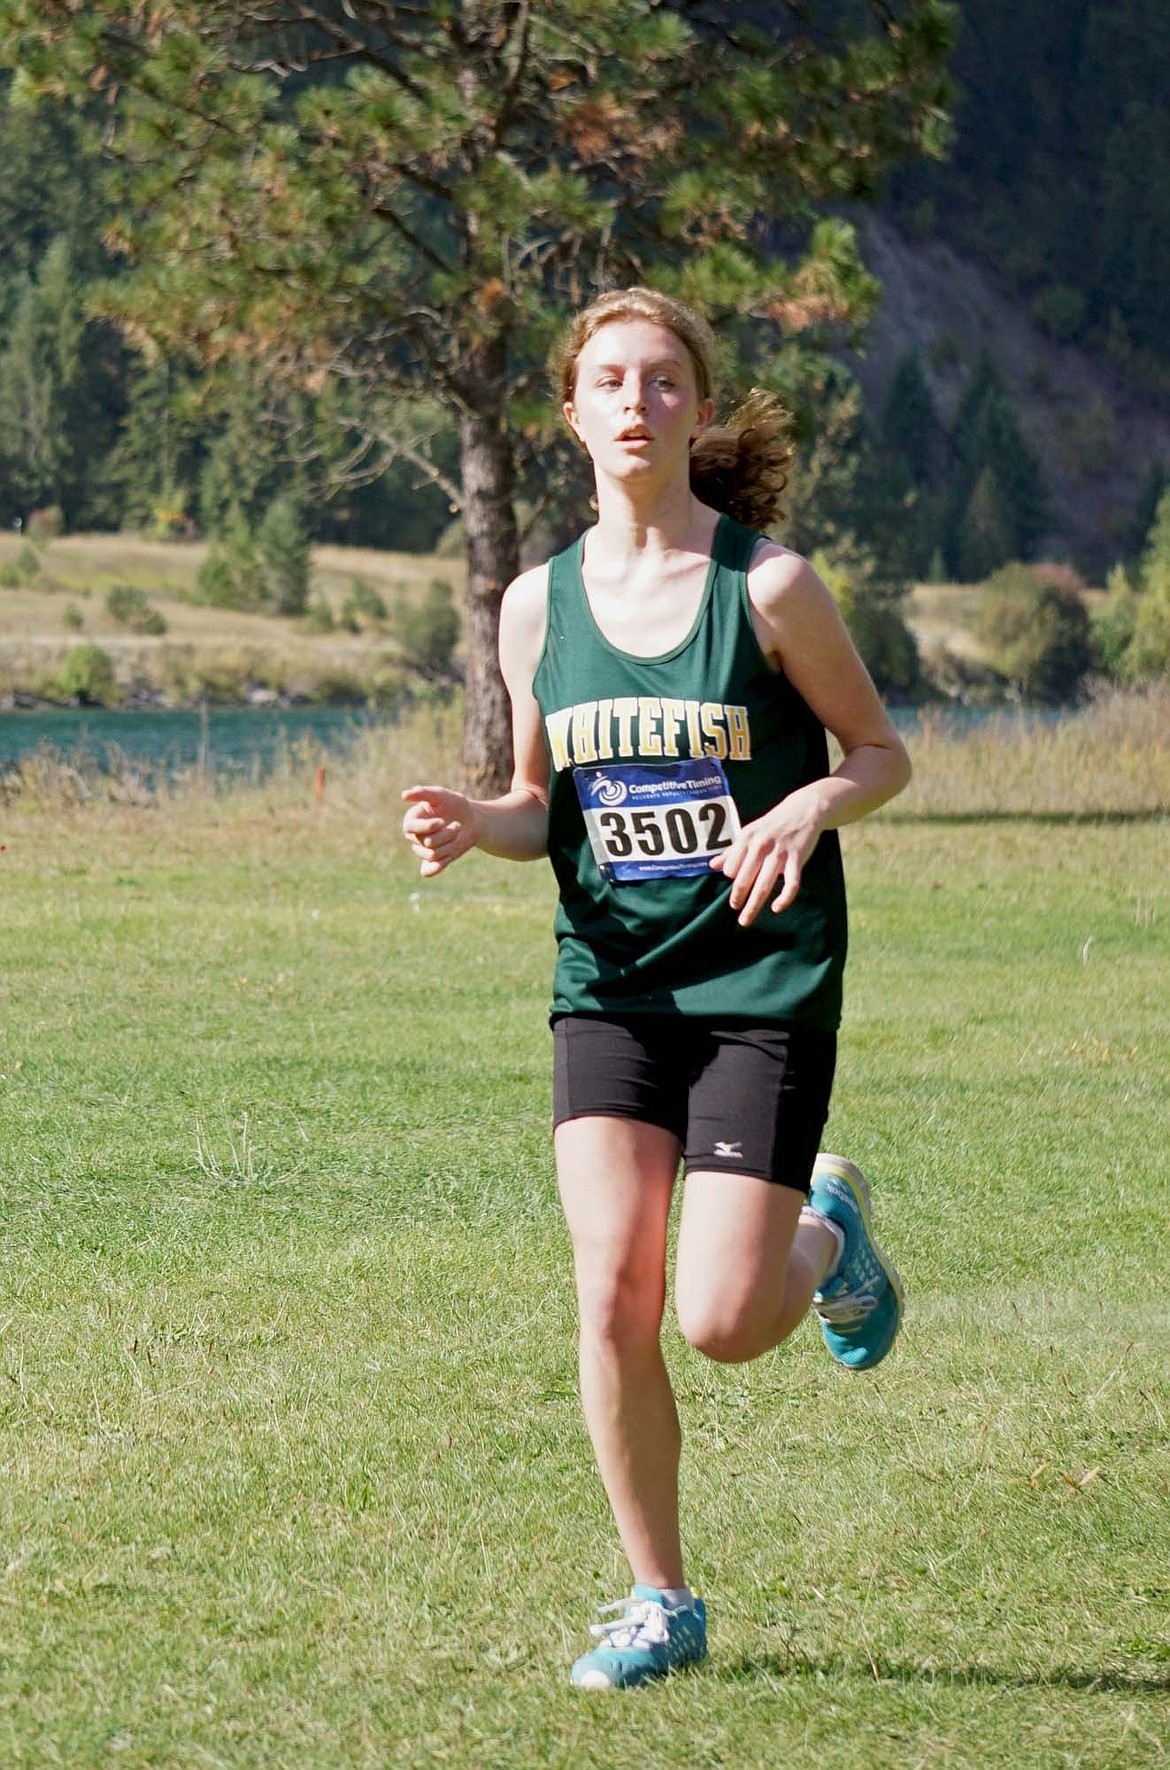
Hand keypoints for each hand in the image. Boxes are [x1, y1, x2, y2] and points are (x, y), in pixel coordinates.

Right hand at [401, 784, 479, 876]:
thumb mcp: (440, 795)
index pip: (410, 828)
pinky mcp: (433, 861)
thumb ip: (423, 793)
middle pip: (426, 843)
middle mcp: (415, 837)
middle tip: (457, 825)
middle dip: (446, 834)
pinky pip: (427, 871)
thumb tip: (404, 795)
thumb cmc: (454, 805)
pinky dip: (435, 868)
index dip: (426, 827)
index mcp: (412, 820)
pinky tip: (446, 860)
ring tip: (457, 833)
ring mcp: (423, 850)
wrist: (471, 820)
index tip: (441, 822)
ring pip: (433, 855)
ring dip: (450, 844)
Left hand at [709, 789, 823, 926]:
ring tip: (746, 920)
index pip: (731, 868)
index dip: (732, 879)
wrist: (804, 810)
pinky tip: (776, 908)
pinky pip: (791, 884)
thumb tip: (713, 866)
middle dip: (738, 898)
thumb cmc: (773, 824)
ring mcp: (779, 853)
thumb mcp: (750, 832)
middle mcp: (761, 846)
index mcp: (746, 838)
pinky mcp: (797, 859)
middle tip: (735, 911)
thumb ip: (732, 851)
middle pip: (744, 879)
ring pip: (764, 885)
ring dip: (753, 906)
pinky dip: (784, 899)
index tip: (736, 888)